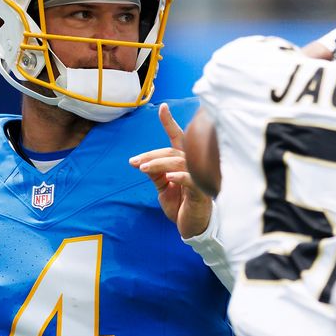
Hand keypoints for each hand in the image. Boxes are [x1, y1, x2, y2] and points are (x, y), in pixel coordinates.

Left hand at [129, 103, 213, 238]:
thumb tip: (141, 163)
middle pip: (172, 151)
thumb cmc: (181, 206)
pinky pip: (191, 180)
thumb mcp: (164, 188)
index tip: (162, 108)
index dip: (170, 123)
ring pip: (179, 162)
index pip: (177, 139)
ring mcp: (199, 178)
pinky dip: (179, 176)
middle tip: (134, 161)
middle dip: (152, 154)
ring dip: (159, 164)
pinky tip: (169, 178)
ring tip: (143, 168)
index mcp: (184, 163)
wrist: (193, 228)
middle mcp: (194, 166)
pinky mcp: (202, 192)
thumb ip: (155, 175)